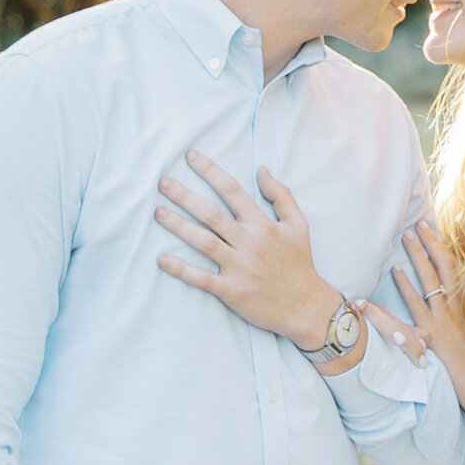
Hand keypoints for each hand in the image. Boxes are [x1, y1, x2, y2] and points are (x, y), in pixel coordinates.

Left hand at [154, 145, 342, 350]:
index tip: (190, 157)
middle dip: (184, 196)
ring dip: (178, 226)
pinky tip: (162, 259)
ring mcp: (239, 267)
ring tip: (158, 213)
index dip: (210, 171)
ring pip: (203, 242)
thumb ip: (282, 195)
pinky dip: (181, 270)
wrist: (306, 306)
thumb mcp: (299, 224)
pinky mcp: (232, 291)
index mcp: (263, 224)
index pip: (232, 190)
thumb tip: (262, 170)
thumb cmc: (299, 263)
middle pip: (211, 214)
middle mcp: (249, 242)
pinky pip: (202, 278)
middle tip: (163, 183)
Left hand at [376, 216, 464, 421]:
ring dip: (417, 256)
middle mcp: (454, 307)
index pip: (453, 270)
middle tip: (417, 223)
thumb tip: (447, 312)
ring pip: (430, 279)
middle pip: (443, 267)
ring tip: (405, 237)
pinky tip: (395, 272)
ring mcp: (443, 319)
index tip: (432, 231)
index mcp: (462, 307)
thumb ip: (457, 322)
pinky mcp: (432, 332)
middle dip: (430, 243)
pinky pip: (416, 304)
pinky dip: (404, 287)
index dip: (442, 250)